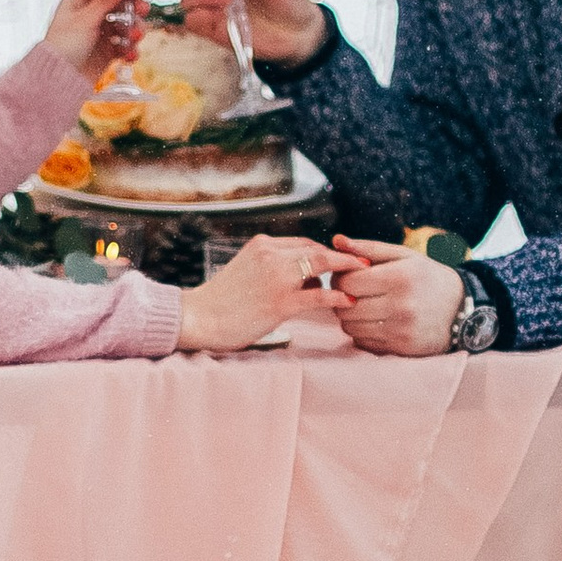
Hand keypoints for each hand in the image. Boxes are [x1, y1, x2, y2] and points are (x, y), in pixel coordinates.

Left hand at [43, 0, 141, 76]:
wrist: (58, 80)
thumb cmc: (63, 47)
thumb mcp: (85, 20)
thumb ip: (106, 0)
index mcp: (81, 0)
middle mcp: (91, 14)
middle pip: (124, 6)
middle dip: (135, 11)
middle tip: (142, 13)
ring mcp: (100, 33)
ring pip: (127, 26)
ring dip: (134, 32)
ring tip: (133, 40)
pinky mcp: (106, 51)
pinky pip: (125, 46)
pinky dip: (130, 49)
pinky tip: (129, 55)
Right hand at [176, 232, 347, 351]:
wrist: (197, 317)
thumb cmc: (220, 301)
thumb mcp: (245, 271)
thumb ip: (271, 267)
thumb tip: (303, 279)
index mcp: (262, 245)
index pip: (303, 243)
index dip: (326, 251)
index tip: (341, 260)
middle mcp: (271, 254)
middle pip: (317, 249)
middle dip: (343, 257)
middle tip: (364, 264)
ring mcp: (277, 277)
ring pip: (321, 265)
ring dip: (344, 272)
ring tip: (360, 282)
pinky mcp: (281, 302)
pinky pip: (319, 297)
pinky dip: (338, 297)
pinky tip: (348, 301)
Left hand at [328, 234, 463, 357]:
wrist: (462, 309)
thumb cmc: (428, 278)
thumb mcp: (404, 256)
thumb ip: (368, 248)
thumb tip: (337, 240)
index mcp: (400, 277)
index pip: (348, 282)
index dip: (340, 278)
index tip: (348, 276)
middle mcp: (401, 306)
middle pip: (346, 306)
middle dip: (342, 298)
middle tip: (352, 292)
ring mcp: (401, 330)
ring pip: (350, 327)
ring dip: (350, 317)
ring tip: (363, 306)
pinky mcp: (401, 348)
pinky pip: (363, 342)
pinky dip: (362, 332)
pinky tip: (374, 321)